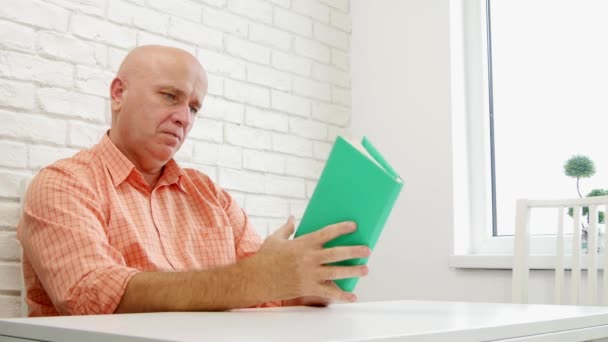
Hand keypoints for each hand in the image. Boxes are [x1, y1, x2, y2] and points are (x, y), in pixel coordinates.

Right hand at [250, 216, 370, 302]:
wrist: (255, 279)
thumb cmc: (264, 259)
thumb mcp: (275, 239)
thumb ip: (287, 229)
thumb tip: (292, 218)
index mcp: (303, 244)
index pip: (327, 233)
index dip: (342, 228)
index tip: (354, 226)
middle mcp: (309, 258)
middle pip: (337, 253)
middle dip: (354, 251)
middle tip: (367, 250)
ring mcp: (309, 274)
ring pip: (337, 272)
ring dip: (353, 270)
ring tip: (365, 269)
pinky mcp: (307, 288)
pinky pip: (328, 293)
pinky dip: (342, 295)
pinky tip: (352, 296)